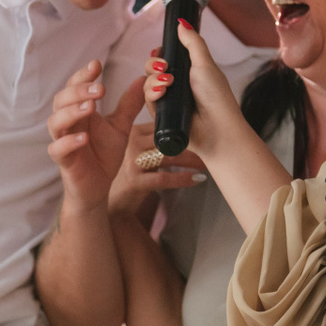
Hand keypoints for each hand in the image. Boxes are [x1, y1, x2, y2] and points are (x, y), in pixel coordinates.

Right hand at [46, 60, 143, 210]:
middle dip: (79, 91)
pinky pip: (57, 148)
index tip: (97, 64)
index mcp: (79, 111)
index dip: (83, 75)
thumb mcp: (121, 126)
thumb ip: (129, 104)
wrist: (98, 187)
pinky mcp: (63, 161)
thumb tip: (143, 79)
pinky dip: (68, 141)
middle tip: (100, 88)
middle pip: (62, 99)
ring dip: (72, 112)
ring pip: (55, 121)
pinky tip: (83, 138)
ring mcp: (62, 141)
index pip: (75, 86)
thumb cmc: (104, 154)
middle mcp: (68, 123)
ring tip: (91, 107)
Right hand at [108, 72, 205, 217]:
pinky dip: (183, 179)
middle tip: (210, 143)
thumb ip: (154, 135)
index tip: (201, 123)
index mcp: (133, 131)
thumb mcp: (139, 150)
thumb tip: (184, 124)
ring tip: (207, 163)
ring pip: (168, 156)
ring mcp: (132, 162)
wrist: (115, 203)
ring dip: (191, 160)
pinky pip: (164, 178)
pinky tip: (198, 179)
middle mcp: (131, 143)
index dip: (182, 123)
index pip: (161, 122)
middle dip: (190, 142)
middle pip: (166, 137)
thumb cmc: (132, 173)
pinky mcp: (135, 181)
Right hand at [145, 21, 251, 160]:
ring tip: (167, 83)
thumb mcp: (204, 64)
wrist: (217, 128)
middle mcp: (177, 85)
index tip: (160, 53)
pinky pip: (148, 102)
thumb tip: (182, 23)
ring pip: (147, 84)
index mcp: (188, 71)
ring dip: (153, 80)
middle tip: (164, 67)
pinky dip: (152, 95)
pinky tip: (161, 93)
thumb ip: (192, 42)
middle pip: (152, 69)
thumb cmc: (216, 97)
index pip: (164, 58)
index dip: (158, 54)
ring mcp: (169, 101)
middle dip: (153, 65)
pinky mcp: (162, 116)